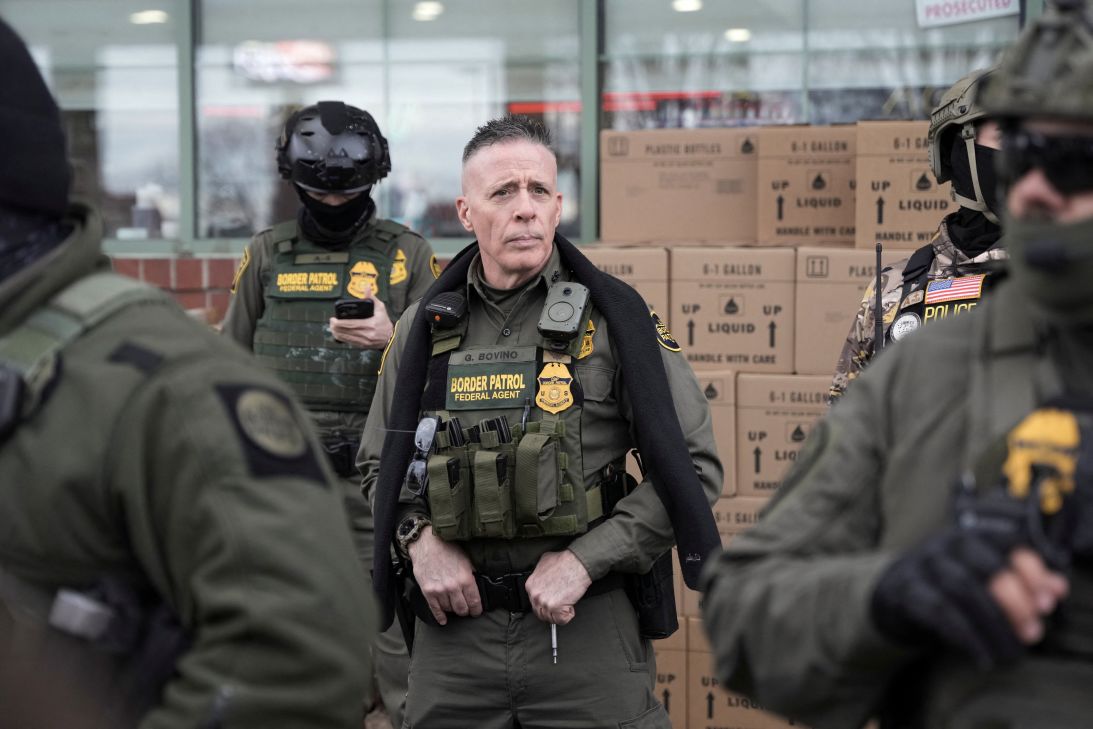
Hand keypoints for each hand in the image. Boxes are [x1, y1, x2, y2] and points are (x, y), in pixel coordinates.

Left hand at [329, 286, 393, 348]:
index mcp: (369, 325)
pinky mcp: (362, 345)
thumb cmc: (385, 323)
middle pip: (345, 332)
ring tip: (332, 327)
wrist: (390, 338)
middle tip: (331, 322)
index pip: (350, 324)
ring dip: (336, 333)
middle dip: (335, 327)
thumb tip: (367, 286)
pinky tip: (338, 334)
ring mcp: (363, 341)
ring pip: (345, 338)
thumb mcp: (380, 309)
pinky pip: (348, 342)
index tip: (333, 319)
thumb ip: (372, 298)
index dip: (339, 323)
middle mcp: (366, 334)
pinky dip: (341, 338)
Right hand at [408, 527, 481, 624]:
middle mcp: (453, 587)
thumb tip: (477, 587)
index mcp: (465, 579)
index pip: (474, 602)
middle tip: (466, 610)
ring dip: (453, 609)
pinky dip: (439, 616)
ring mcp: (439, 590)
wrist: (427, 543)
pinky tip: (443, 620)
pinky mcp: (427, 591)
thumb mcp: (466, 560)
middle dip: (465, 611)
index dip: (477, 610)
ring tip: (454, 606)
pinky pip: (434, 609)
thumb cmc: (447, 548)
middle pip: (462, 609)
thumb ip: (472, 575)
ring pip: (449, 609)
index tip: (477, 611)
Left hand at [524, 550, 591, 624]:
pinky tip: (571, 606)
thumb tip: (542, 578)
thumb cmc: (564, 561)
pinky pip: (561, 620)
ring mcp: (545, 602)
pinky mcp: (555, 607)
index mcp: (531, 585)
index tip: (552, 601)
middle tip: (560, 604)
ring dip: (559, 614)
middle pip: (541, 613)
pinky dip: (568, 615)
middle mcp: (535, 595)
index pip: (534, 602)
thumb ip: (539, 573)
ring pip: (550, 618)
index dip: (545, 603)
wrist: (577, 563)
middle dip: (551, 611)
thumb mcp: (544, 562)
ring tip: (566, 604)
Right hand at [871, 527, 1066, 667]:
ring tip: (1011, 651)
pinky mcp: (903, 594)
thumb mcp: (981, 578)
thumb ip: (1021, 583)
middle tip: (1033, 632)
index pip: (1005, 542)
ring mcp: (920, 567)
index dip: (1032, 570)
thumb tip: (1058, 588)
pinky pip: (938, 613)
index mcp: (968, 537)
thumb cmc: (945, 587)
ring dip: (994, 623)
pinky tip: (982, 657)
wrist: (889, 595)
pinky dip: (965, 637)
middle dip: (1016, 602)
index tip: (1050, 600)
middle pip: (985, 566)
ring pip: (962, 589)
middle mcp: (943, 546)